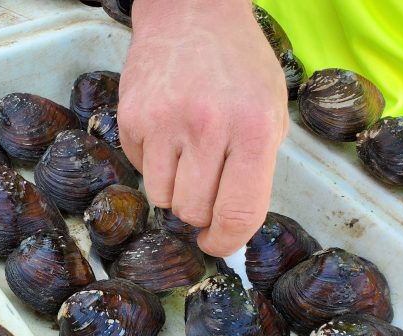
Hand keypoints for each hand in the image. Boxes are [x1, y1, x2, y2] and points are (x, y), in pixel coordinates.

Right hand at [118, 0, 288, 255]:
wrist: (192, 14)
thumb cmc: (238, 66)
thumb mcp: (270, 112)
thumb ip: (255, 170)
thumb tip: (230, 223)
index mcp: (253, 129)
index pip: (238, 213)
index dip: (226, 242)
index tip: (216, 245)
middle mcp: (207, 127)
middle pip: (192, 212)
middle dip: (198, 212)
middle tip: (203, 189)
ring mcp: (164, 122)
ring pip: (161, 198)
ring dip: (173, 189)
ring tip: (185, 154)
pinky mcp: (131, 118)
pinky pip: (139, 169)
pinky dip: (153, 163)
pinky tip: (165, 132)